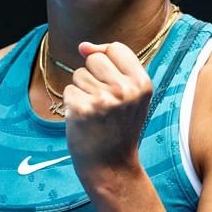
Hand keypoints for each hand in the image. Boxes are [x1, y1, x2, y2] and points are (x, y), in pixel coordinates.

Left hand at [63, 40, 152, 184]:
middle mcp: (126, 90)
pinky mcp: (83, 109)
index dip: (107, 60)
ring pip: (79, 75)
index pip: (116, 48)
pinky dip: (72, 105)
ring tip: (95, 113)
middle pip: (95, 58)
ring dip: (81, 91)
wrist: (112, 166)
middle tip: (103, 102)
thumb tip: (83, 46)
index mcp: (143, 83)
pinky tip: (84, 121)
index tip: (110, 83)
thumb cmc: (118, 127)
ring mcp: (104, 100)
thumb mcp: (130, 95)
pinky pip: (68, 91)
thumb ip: (112, 66)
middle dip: (92, 76)